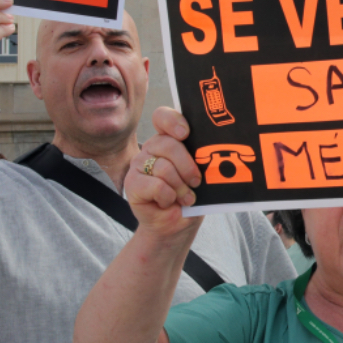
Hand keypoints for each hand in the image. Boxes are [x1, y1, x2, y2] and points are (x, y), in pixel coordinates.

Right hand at [126, 107, 203, 237]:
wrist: (176, 225)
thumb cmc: (190, 197)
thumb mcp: (200, 175)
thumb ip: (199, 159)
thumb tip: (210, 153)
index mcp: (168, 140)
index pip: (162, 117)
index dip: (173, 121)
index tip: (185, 133)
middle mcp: (151, 148)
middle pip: (168, 144)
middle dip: (187, 166)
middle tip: (196, 182)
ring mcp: (139, 164)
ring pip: (164, 167)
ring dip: (180, 187)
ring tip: (185, 197)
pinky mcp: (132, 183)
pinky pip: (156, 185)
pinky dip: (168, 197)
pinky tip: (169, 202)